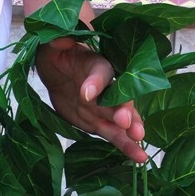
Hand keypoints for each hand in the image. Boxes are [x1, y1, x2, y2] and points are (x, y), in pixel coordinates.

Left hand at [35, 37, 146, 163]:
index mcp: (97, 65)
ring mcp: (105, 107)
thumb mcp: (53, 45)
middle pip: (119, 100)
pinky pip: (114, 135)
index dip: (95, 83)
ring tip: (140, 152)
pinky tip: (138, 158)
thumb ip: (58, 41)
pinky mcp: (99, 122)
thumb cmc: (58, 53)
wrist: (58, 71)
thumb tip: (63, 38)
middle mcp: (107, 88)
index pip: (100, 72)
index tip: (86, 94)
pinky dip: (125, 146)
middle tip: (126, 124)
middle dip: (123, 111)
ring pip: (121, 122)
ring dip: (129, 136)